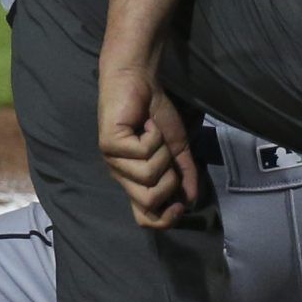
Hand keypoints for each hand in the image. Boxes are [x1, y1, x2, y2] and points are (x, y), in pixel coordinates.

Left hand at [98, 62, 199, 227]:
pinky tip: (145, 123)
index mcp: (134, 180)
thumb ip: (185, 175)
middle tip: (166, 154)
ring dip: (162, 153)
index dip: (165, 219)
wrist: (140, 82)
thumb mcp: (177, 149)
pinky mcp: (109, 144)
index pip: (144, 218)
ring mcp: (112, 160)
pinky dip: (153, 136)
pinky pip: (143, 154)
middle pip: (149, 201)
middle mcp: (120, 175)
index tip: (180, 205)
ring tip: (153, 133)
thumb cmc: (154, 114)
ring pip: (149, 177)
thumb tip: (191, 202)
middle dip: (169, 179)